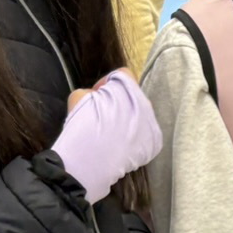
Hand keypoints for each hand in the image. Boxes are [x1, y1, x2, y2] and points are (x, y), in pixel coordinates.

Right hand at [51, 68, 161, 202]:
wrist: (92, 157)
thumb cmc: (83, 124)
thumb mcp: (78, 97)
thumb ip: (89, 92)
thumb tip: (95, 97)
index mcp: (129, 88)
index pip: (123, 75)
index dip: (106, 83)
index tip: (95, 95)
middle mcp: (145, 104)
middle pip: (133, 98)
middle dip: (119, 104)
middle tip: (102, 117)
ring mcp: (152, 125)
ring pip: (140, 117)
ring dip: (128, 121)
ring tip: (111, 135)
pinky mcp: (154, 144)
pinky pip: (144, 136)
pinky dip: (134, 139)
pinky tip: (119, 147)